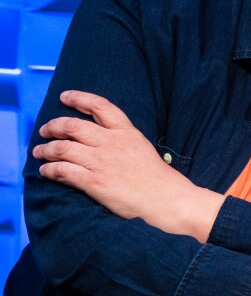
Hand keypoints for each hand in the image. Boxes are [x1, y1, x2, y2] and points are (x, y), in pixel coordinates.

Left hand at [32, 90, 222, 240]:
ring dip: (46, 149)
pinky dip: (49, 170)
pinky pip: (62, 171)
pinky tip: (45, 171)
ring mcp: (101, 161)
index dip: (79, 98)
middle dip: (53, 126)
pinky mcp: (94, 182)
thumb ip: (121, 140)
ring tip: (39, 152)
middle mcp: (111, 142)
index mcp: (126, 132)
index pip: (99, 106)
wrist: (166, 199)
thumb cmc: (157, 178)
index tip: (65, 97)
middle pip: (73, 125)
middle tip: (45, 130)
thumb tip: (99, 140)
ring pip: (62, 148)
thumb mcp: (141, 148)